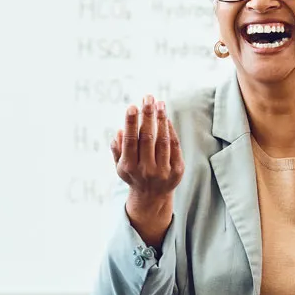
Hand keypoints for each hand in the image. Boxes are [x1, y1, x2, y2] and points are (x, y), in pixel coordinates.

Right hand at [112, 96, 183, 247]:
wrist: (151, 196)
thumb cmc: (133, 174)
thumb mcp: (120, 165)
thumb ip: (117, 149)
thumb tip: (120, 131)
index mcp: (129, 167)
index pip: (130, 141)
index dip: (131, 123)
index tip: (132, 106)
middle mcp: (146, 170)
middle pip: (148, 138)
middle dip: (148, 115)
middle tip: (148, 97)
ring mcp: (163, 172)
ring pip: (162, 140)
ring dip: (161, 119)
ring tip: (159, 104)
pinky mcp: (177, 171)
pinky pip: (174, 146)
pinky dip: (170, 131)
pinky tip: (165, 118)